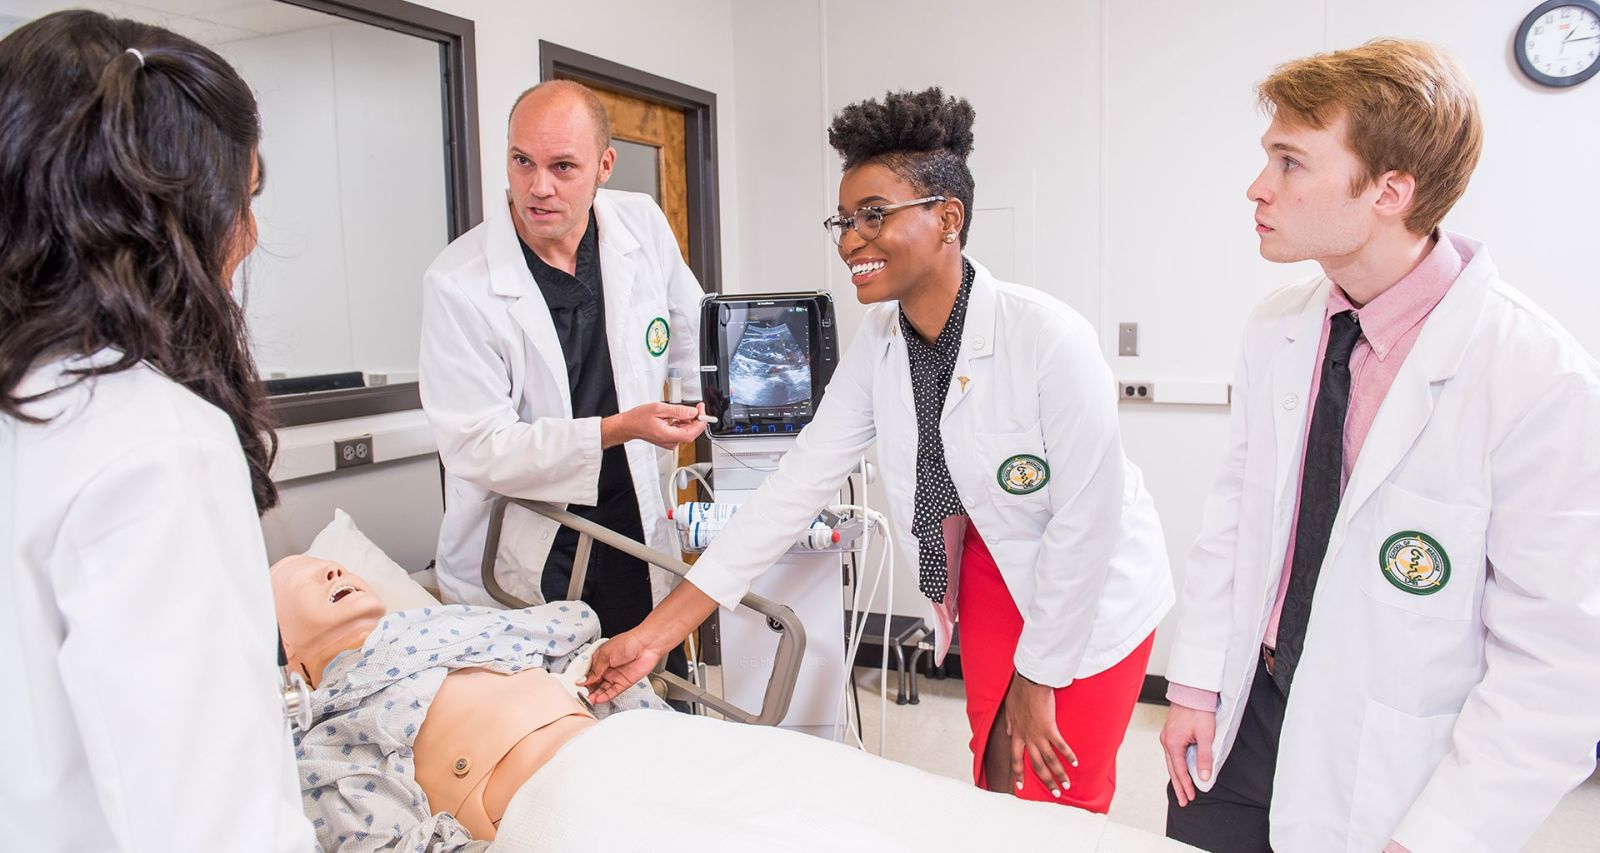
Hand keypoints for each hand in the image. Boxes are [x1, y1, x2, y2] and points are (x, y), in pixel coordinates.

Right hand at [578, 630, 661, 703]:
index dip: (582, 681)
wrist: (647, 644)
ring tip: (588, 700)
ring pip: (602, 689)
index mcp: (600, 659)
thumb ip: (595, 670)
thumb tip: (583, 680)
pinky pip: (612, 692)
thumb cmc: (628, 642)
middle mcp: (607, 668)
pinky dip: (605, 697)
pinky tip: (598, 699)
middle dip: (588, 690)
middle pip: (594, 683)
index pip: (588, 673)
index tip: (576, 688)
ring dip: (595, 695)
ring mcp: (615, 676)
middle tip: (581, 697)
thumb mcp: (605, 655)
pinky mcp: (624, 683)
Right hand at [601, 402, 704, 449]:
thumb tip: (693, 412)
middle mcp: (671, 442)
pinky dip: (682, 423)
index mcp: (668, 435)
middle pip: (691, 432)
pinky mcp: (669, 440)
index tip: (702, 411)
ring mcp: (670, 442)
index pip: (692, 432)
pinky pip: (681, 431)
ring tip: (678, 411)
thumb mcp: (659, 409)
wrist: (628, 426)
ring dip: (688, 420)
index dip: (700, 422)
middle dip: (696, 419)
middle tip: (696, 407)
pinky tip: (675, 417)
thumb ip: (678, 411)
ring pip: (686, 431)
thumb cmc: (639, 418)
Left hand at [1003, 672, 1076, 796]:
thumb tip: (1007, 733)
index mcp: (1017, 734)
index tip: (1019, 785)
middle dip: (1045, 780)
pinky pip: (1060, 746)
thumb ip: (1009, 724)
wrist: (1029, 683)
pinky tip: (1076, 763)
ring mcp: (1038, 735)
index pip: (1015, 759)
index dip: (1018, 773)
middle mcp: (1027, 738)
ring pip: (1049, 760)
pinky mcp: (1050, 728)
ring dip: (1059, 774)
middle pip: (1036, 765)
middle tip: (1053, 792)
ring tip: (1066, 784)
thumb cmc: (1019, 692)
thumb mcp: (1009, 709)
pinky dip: (1068, 755)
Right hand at [1160, 704, 1215, 806]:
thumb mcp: (1205, 735)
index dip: (1186, 786)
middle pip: (1172, 769)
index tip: (1190, 797)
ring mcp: (1166, 736)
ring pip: (1171, 762)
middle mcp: (1166, 741)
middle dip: (1178, 786)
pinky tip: (1179, 768)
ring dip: (1177, 776)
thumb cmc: (1198, 710)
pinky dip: (1175, 765)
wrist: (1192, 692)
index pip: (1180, 771)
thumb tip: (1204, 776)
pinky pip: (1171, 754)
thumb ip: (1205, 757)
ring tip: (1181, 788)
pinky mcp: (1170, 732)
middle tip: (1183, 801)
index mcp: (1173, 744)